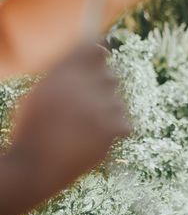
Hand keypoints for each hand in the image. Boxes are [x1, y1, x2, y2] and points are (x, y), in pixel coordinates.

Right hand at [1, 43, 130, 214]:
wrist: (37, 166)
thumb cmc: (35, 130)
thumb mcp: (43, 93)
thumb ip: (67, 73)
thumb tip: (94, 55)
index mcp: (65, 71)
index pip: (95, 49)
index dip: (98, 55)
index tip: (99, 58)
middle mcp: (87, 83)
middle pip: (110, 74)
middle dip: (101, 87)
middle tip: (86, 106)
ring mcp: (104, 104)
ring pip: (116, 100)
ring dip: (106, 112)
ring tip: (82, 130)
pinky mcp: (116, 125)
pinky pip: (124, 122)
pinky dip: (113, 131)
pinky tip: (92, 140)